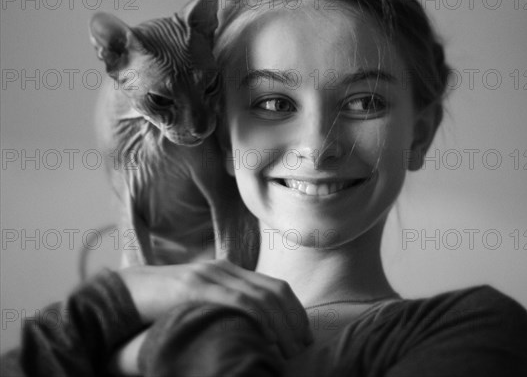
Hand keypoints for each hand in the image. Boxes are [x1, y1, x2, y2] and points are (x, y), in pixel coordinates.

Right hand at [118, 259, 312, 356]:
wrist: (128, 290)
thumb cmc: (166, 302)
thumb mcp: (202, 301)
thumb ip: (225, 306)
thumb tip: (251, 330)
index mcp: (230, 271)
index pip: (275, 286)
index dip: (295, 310)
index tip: (304, 334)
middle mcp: (225, 269)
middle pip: (275, 291)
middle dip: (295, 319)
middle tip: (304, 346)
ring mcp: (211, 276)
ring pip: (260, 297)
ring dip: (282, 325)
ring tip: (291, 350)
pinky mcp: (195, 287)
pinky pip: (235, 300)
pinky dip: (257, 318)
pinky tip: (266, 336)